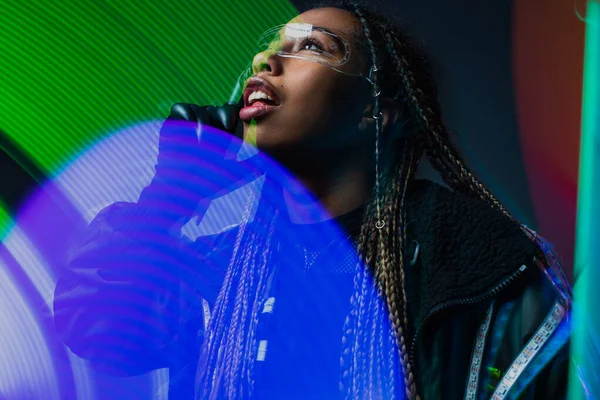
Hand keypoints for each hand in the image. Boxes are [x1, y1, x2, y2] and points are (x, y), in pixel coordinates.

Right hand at [139, 101, 260, 226]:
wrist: (184, 188)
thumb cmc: (208, 184)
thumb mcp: (235, 175)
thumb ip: (249, 168)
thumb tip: (262, 167)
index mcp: (222, 135)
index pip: (232, 114)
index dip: (235, 118)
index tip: (235, 131)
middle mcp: (207, 127)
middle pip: (218, 108)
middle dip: (222, 118)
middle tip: (223, 132)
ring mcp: (190, 125)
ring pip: (202, 108)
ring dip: (205, 121)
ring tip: (203, 141)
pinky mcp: (172, 124)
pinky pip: (181, 108)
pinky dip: (187, 115)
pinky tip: (192, 133)